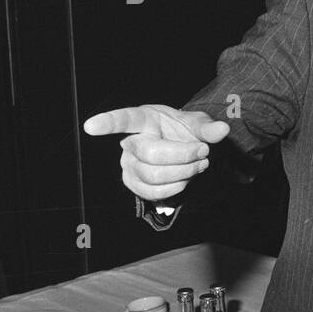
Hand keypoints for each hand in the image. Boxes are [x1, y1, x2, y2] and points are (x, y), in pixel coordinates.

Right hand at [83, 104, 229, 200]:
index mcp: (143, 119)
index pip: (124, 119)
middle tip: (203, 152)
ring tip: (199, 164)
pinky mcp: (133, 183)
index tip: (90, 126)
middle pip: (151, 154)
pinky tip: (185, 179)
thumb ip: (208, 127)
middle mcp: (130, 141)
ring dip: (183, 173)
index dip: (107, 123)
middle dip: (183, 156)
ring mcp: (129, 164)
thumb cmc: (183, 131)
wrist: (183, 148)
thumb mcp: (197, 124)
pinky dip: (174, 188)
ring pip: (152, 176)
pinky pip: (151, 192)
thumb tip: (222, 130)